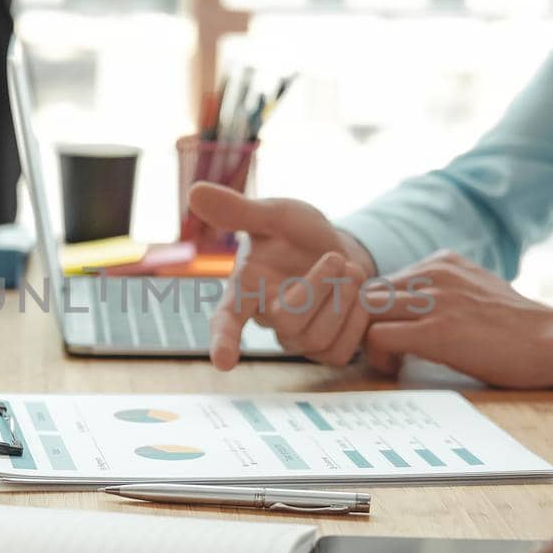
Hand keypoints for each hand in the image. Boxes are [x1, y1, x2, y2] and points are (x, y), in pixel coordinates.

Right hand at [187, 184, 376, 370]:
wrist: (333, 249)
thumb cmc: (294, 234)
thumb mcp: (272, 214)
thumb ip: (237, 210)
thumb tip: (194, 191)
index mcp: (244, 290)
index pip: (226, 320)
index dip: (223, 340)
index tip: (223, 362)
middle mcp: (265, 320)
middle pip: (289, 321)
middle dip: (320, 287)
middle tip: (336, 258)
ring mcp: (294, 339)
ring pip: (317, 339)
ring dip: (344, 300)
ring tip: (350, 271)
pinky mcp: (323, 350)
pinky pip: (340, 352)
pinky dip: (357, 321)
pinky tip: (359, 297)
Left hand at [360, 251, 552, 393]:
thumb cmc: (520, 328)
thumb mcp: (479, 291)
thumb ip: (446, 291)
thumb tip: (415, 311)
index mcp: (441, 262)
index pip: (382, 280)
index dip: (377, 311)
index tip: (388, 335)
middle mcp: (434, 273)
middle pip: (366, 291)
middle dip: (362, 322)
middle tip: (378, 350)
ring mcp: (434, 300)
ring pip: (365, 311)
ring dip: (366, 339)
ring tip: (388, 360)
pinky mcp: (436, 331)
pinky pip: (378, 337)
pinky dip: (378, 356)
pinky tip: (397, 369)